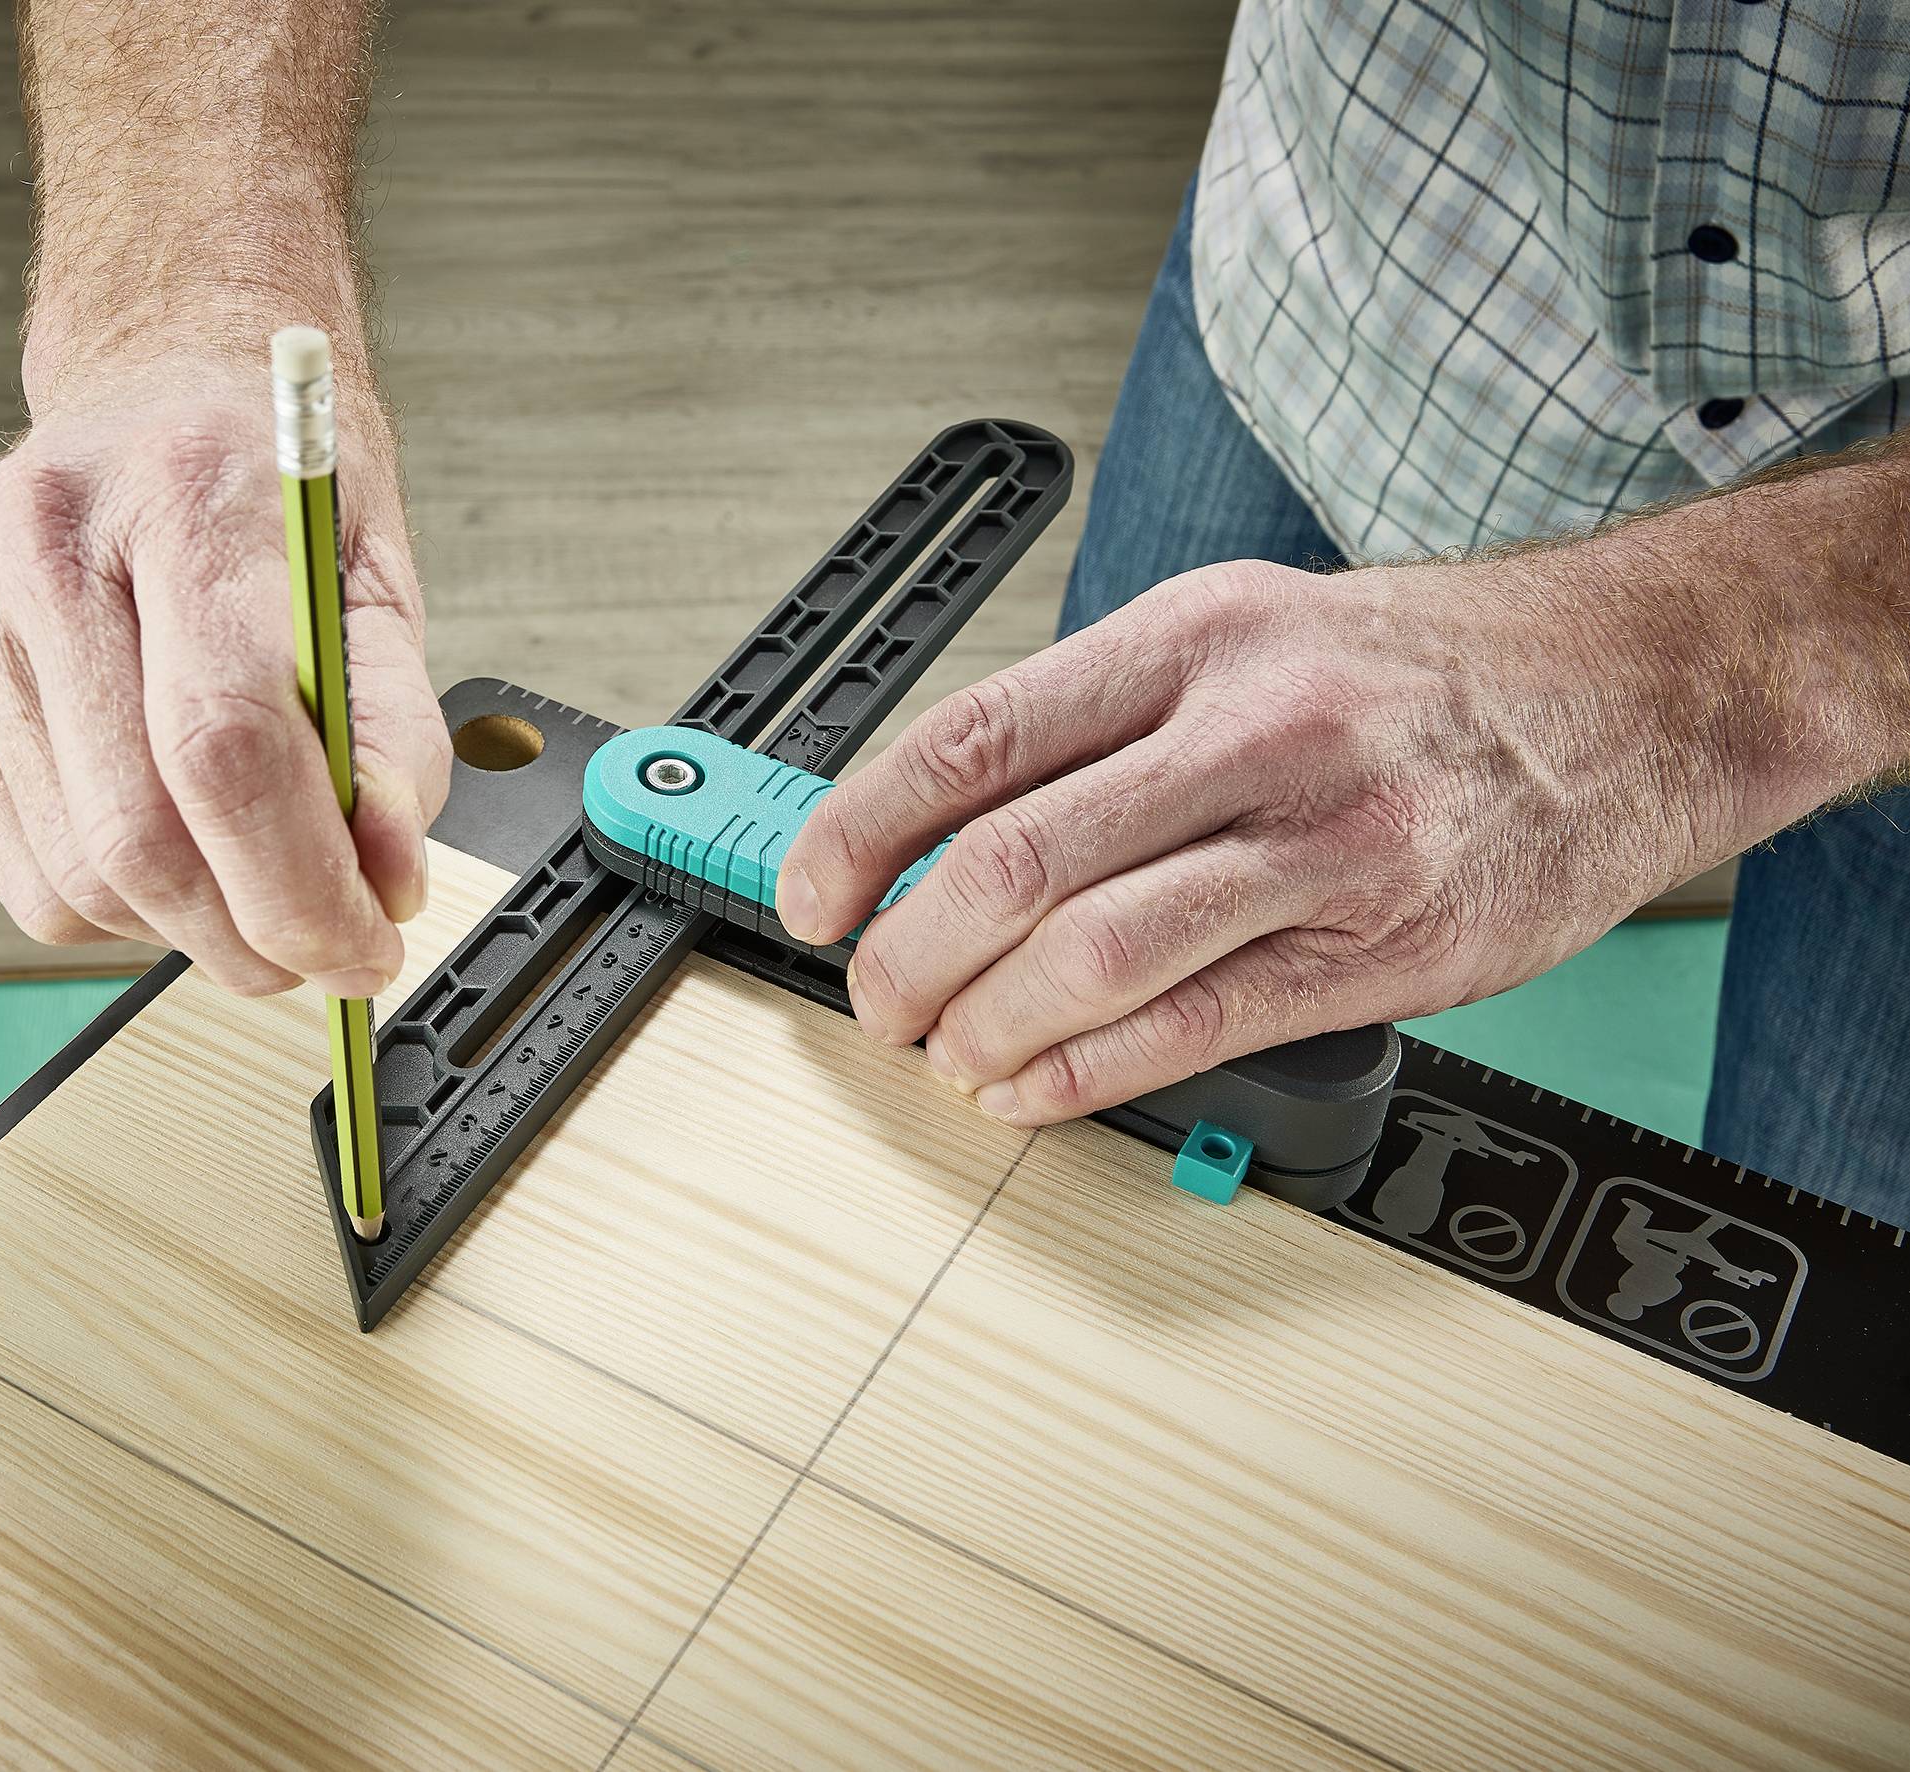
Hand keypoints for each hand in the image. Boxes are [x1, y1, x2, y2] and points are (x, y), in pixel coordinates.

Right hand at [0, 357, 449, 995]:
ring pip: (78, 873)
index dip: (301, 880)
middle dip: (253, 932)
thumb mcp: (375, 581)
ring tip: (262, 891)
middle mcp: (47, 538)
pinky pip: (26, 871)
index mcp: (182, 490)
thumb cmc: (279, 486)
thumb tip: (384, 881)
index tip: (369, 943)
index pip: (224, 741)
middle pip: (138, 828)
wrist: (166, 383)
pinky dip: (119, 907)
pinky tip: (178, 852)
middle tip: (330, 949)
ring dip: (191, 931)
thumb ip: (394, 735)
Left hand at [773, 557, 1776, 1127]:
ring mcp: (1321, 843)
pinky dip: (1084, 1074)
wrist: (1633, 686)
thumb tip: (945, 821)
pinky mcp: (1381, 946)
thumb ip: (1105, 718)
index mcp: (1191, 637)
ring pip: (1092, 953)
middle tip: (877, 997)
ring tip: (951, 1054)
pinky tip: (1034, 1089)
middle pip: (1012, 860)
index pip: (973, 739)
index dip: (860, 832)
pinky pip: (1194, 1025)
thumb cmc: (1415, 669)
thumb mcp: (1246, 629)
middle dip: (908, 952)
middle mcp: (1249, 729)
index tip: (812, 894)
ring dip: (985, 1027)